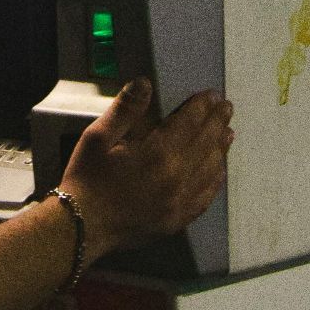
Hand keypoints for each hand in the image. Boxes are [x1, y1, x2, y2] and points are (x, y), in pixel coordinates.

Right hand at [55, 78, 233, 260]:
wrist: (81, 226)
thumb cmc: (86, 179)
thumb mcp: (97, 138)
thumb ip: (125, 110)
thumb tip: (144, 83)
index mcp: (158, 153)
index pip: (189, 123)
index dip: (202, 106)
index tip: (212, 95)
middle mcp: (176, 177)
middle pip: (205, 143)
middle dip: (217, 122)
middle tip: (227, 108)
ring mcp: (179, 201)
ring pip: (210, 170)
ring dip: (221, 149)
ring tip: (228, 134)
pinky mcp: (177, 220)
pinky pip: (205, 198)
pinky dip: (216, 180)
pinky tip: (219, 172)